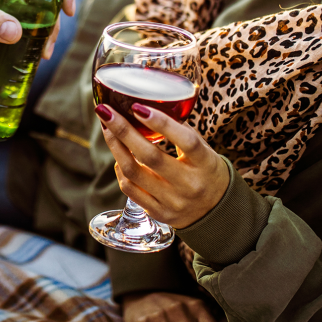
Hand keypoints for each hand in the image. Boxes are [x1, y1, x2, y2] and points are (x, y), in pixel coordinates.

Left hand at [96, 104, 229, 228]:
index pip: (185, 141)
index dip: (161, 123)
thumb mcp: (206, 151)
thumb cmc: (207, 172)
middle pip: (150, 156)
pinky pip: (130, 190)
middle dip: (123, 130)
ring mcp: (173, 202)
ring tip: (107, 129)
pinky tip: (118, 156)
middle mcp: (189, 185)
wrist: (216, 213)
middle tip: (105, 112)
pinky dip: (120, 170)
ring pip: (133, 173)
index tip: (138, 107)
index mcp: (206, 164)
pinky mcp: (159, 214)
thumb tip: (151, 108)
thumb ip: (183, 132)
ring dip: (115, 147)